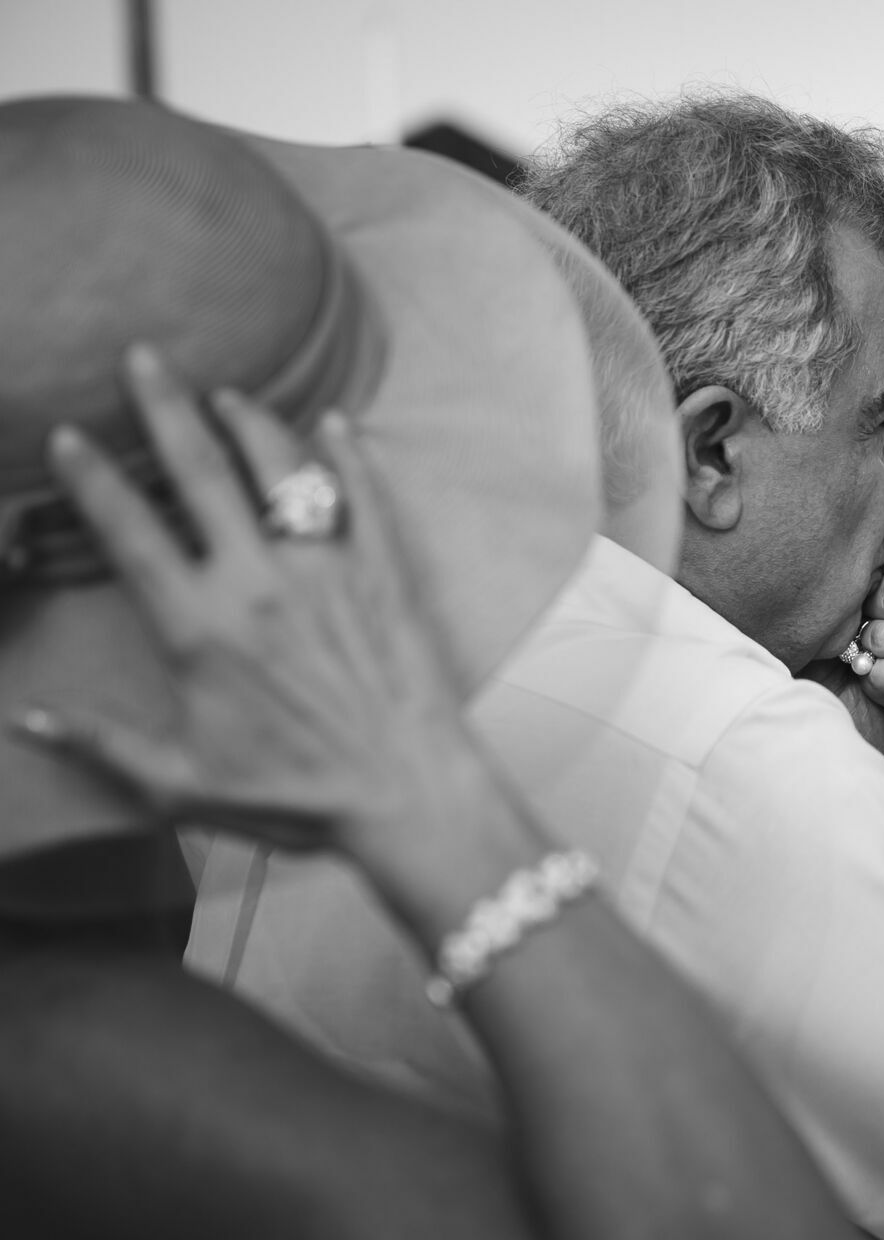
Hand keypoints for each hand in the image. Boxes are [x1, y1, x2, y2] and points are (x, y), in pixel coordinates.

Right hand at [9, 346, 496, 869]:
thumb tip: (26, 722)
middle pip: (201, 473)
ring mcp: (327, 570)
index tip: (69, 435)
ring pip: (283, 471)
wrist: (404, 793)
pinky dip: (350, 455)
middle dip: (165, 407)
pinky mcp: (385, 575)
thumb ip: (102, 743)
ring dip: (251, 423)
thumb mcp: (181, 785)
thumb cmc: (295, 797)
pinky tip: (337, 424)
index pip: (129, 531)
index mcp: (198, 625)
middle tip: (143, 356)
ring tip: (227, 393)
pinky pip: (365, 498)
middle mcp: (259, 582)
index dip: (92, 479)